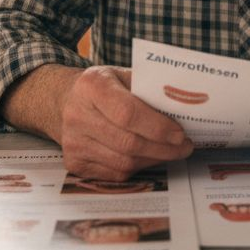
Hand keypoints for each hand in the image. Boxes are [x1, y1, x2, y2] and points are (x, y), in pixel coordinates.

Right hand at [53, 66, 192, 180]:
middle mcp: (77, 115)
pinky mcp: (74, 163)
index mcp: (91, 86)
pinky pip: (115, 173)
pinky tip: (149, 157)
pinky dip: (138, 168)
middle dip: (163, 148)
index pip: (128, 113)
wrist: (64, 101)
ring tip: (171, 152)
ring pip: (123, 162)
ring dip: (153, 159)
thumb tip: (184, 106)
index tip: (180, 134)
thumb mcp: (121, 75)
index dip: (157, 127)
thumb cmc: (102, 86)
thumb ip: (147, 88)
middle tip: (185, 147)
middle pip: (128, 142)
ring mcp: (73, 142)